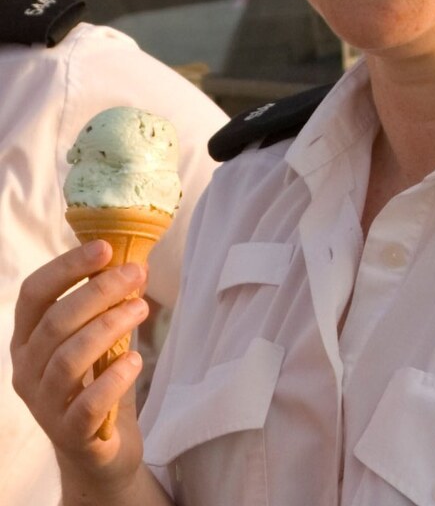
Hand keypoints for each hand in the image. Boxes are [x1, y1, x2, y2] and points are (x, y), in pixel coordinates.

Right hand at [10, 240, 149, 493]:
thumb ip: (104, 304)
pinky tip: (134, 361)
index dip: (67, 267)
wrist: (100, 450)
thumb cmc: (98, 381)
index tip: (105, 247)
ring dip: (109, 326)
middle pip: (55, 322)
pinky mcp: (71, 435)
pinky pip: (87, 405)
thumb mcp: (97, 337)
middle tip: (137, 273)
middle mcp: (28, 371)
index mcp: (29, 339)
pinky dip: (113, 379)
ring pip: (68, 359)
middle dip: (99, 291)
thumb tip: (133, 256)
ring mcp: (45, 405)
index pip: (33, 294)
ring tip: (143, 308)